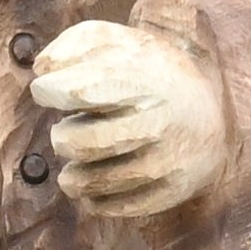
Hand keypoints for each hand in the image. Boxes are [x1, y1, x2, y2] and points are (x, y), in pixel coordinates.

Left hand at [29, 19, 231, 226]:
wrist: (209, 113)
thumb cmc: (148, 74)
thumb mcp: (116, 41)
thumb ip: (73, 45)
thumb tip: (42, 69)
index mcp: (140, 81)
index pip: (79, 91)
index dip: (51, 91)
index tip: (50, 91)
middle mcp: (155, 124)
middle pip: (80, 144)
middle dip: (62, 137)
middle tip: (69, 130)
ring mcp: (164, 162)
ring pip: (90, 182)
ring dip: (72, 172)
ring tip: (81, 156)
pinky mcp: (169, 192)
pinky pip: (110, 208)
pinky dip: (92, 197)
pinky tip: (95, 179)